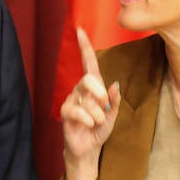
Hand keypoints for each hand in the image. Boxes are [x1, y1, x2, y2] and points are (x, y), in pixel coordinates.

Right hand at [60, 28, 120, 179]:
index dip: (85, 48)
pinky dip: (88, 119)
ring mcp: (71, 101)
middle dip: (99, 93)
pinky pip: (77, 111)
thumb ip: (115, 101)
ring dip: (97, 114)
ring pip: (86, 99)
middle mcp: (79, 91)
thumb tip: (114, 85)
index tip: (80, 31)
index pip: (89, 64)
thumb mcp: (113, 115)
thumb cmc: (99, 130)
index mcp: (92, 88)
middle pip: (88, 79)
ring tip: (97, 123)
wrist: (89, 149)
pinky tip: (89, 125)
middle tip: (104, 106)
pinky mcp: (65, 113)